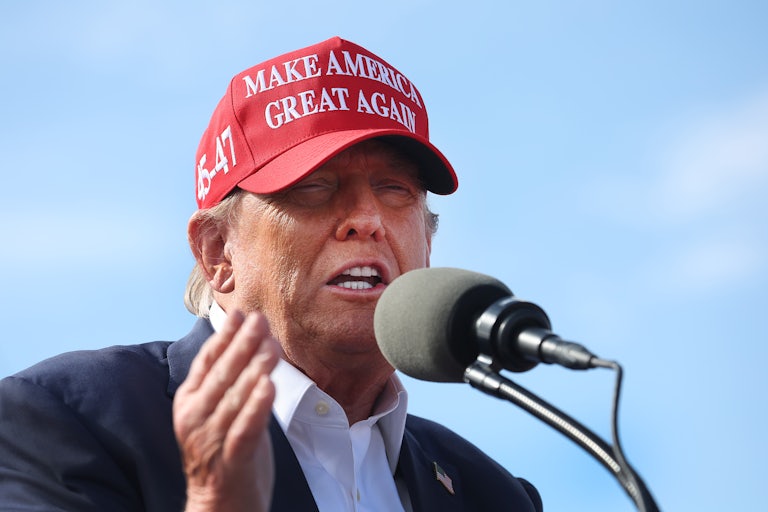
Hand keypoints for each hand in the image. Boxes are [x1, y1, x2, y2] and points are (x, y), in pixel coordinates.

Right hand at [173, 310, 279, 511]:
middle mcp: (195, 418)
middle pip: (221, 374)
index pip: (206, 361)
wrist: (220, 506)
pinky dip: (257, 406)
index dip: (223, 336)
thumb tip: (249, 338)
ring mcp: (210, 440)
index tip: (240, 312)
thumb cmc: (224, 452)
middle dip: (241, 344)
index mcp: (190, 402)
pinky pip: (245, 428)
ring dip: (254, 369)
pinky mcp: (230, 460)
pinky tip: (269, 386)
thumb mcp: (219, 411)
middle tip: (260, 320)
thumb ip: (231, 380)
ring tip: (270, 346)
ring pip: (234, 398)